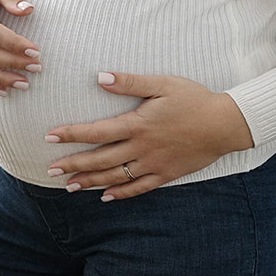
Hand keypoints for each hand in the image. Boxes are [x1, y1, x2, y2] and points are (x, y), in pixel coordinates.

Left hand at [44, 72, 254, 200]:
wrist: (226, 124)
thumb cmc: (194, 99)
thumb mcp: (163, 84)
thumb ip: (130, 82)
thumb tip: (101, 77)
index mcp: (138, 124)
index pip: (96, 132)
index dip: (71, 135)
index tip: (50, 137)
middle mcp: (141, 148)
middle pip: (100, 159)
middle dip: (73, 165)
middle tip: (51, 170)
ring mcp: (153, 164)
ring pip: (115, 177)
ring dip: (90, 182)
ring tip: (69, 187)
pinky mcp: (166, 175)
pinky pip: (139, 188)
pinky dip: (121, 194)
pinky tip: (105, 197)